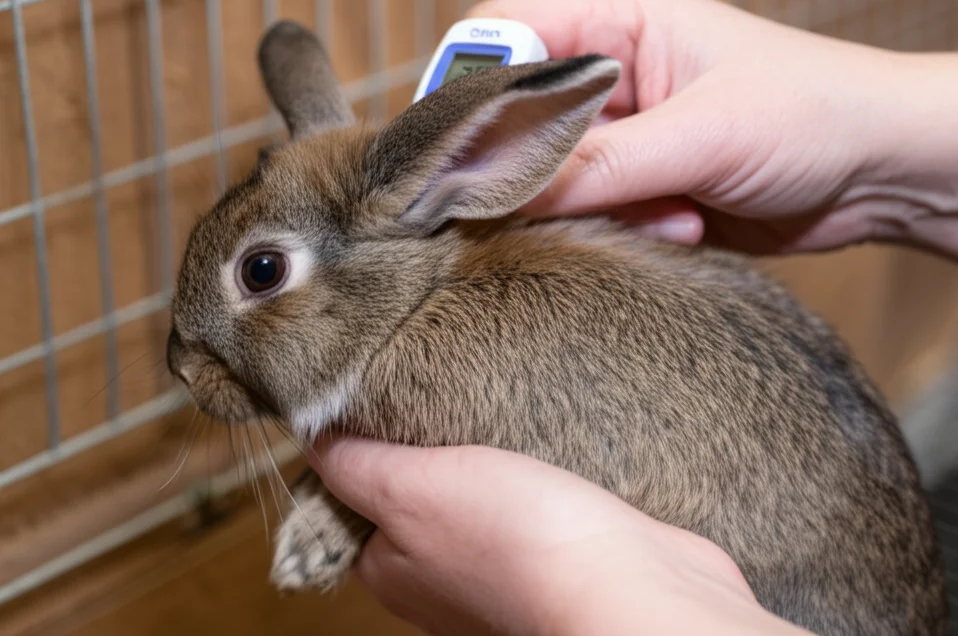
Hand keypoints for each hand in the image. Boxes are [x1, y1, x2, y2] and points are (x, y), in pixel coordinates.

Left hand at [310, 439, 810, 635]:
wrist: (626, 582)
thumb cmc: (515, 543)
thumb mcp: (409, 488)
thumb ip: (354, 464)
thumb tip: (312, 434)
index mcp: (393, 569)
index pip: (352, 502)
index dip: (357, 448)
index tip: (374, 402)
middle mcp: (442, 577)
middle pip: (414, 497)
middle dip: (425, 445)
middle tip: (437, 395)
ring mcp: (502, 568)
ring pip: (474, 497)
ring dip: (481, 456)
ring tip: (489, 412)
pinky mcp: (556, 550)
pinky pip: (529, 503)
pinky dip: (529, 472)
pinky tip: (537, 446)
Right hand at [469, 0, 957, 278]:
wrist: (883, 173)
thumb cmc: (813, 114)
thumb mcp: (702, 135)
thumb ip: (597, 164)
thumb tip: (496, 189)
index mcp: (619, 26)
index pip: (504, 34)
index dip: (465, 88)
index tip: (453, 152)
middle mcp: (610, 77)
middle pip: (515, 117)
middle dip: (534, 169)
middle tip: (563, 205)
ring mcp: (623, 137)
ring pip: (550, 180)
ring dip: (594, 211)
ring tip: (669, 212)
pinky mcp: (640, 189)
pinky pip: (592, 217)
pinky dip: (627, 231)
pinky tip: (685, 227)